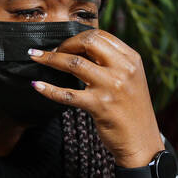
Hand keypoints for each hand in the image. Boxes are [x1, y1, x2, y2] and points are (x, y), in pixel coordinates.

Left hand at [28, 30, 163, 165]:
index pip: (100, 35)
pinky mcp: (99, 105)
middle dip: (65, 44)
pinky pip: (67, 94)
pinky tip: (37, 85)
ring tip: (35, 58)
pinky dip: (49, 89)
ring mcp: (111, 87)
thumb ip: (112, 63)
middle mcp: (123, 69)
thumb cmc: (132, 110)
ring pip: (74, 64)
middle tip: (52, 52)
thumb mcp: (131, 79)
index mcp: (131, 59)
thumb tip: (80, 49)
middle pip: (88, 42)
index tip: (64, 45)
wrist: (141, 141)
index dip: (77, 37)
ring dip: (50, 59)